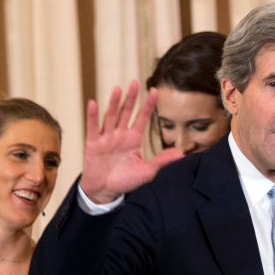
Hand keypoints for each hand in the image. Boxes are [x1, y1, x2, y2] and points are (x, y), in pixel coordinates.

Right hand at [80, 81, 182, 203]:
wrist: (105, 191)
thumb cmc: (125, 181)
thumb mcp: (147, 171)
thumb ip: (162, 160)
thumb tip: (181, 153)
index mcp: (133, 139)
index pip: (142, 118)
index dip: (148, 105)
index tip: (155, 91)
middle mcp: (120, 135)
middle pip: (126, 113)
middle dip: (131, 98)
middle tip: (135, 82)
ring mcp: (106, 137)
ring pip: (111, 116)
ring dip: (113, 103)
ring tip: (118, 89)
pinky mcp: (93, 143)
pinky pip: (93, 128)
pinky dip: (92, 116)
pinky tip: (93, 103)